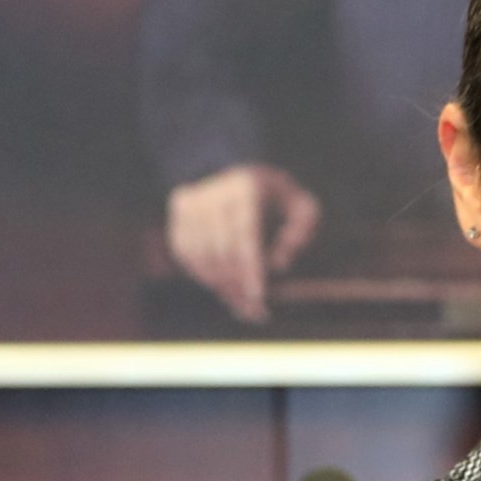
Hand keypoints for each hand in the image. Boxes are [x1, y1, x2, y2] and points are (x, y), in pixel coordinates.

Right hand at [164, 164, 322, 322]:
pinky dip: (206, 278)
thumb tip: (279, 267)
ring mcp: (191, 207)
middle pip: (223, 252)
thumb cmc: (273, 194)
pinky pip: (189, 259)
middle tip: (256, 313)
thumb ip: (302, 231)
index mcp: (247, 190)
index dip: (250, 270)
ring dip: (223, 288)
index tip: (258, 298)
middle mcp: (213, 196)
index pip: (245, 236)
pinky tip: (225, 288)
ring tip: (244, 307)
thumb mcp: (300, 204)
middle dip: (239, 287)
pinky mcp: (178, 220)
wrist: (226, 167)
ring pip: (204, 259)